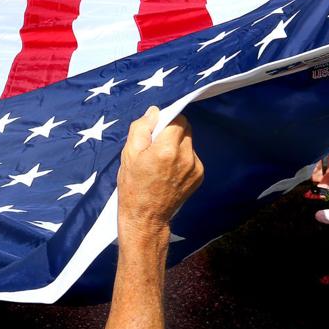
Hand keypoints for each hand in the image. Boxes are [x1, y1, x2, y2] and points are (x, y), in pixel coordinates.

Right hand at [117, 106, 202, 229]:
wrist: (146, 216)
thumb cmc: (133, 185)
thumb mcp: (129, 154)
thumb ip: (142, 128)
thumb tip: (155, 112)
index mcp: (167, 149)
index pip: (177, 119)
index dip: (167, 120)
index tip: (156, 130)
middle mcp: (186, 157)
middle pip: (186, 129)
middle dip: (173, 132)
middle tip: (157, 145)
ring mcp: (195, 167)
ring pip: (189, 142)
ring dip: (178, 145)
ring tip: (163, 161)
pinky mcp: (199, 176)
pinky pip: (192, 156)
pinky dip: (183, 158)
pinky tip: (170, 171)